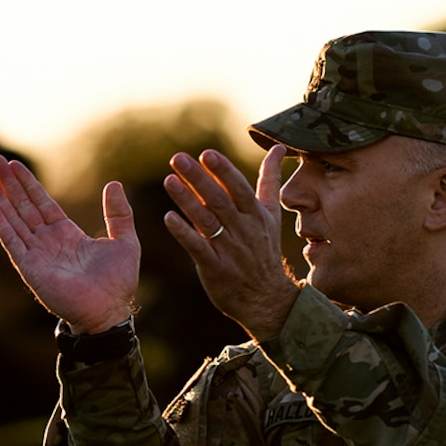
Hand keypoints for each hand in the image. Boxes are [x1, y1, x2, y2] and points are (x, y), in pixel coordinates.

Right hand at [0, 155, 139, 333]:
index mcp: (65, 233)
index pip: (41, 202)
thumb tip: (114, 184)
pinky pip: (12, 242)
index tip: (14, 164)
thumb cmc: (117, 282)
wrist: (109, 311)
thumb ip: (119, 214)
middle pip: (22, 206)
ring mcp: (36, 254)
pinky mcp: (30, 268)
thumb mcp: (125, 241)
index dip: (27, 183)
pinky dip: (0, 224)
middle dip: (8, 184)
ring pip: (13, 220)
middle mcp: (47, 242)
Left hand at [163, 146, 299, 341]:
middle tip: (178, 159)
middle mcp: (243, 230)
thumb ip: (269, 179)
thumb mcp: (271, 214)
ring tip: (169, 180)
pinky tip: (168, 217)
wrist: (267, 298)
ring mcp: (229, 249)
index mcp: (256, 215)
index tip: (206, 154)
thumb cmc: (265, 250)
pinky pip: (198, 248)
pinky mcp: (215, 268)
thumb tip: (277, 147)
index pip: (239, 188)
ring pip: (207, 221)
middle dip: (199, 179)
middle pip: (219, 200)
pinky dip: (184, 233)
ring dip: (187, 200)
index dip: (223, 171)